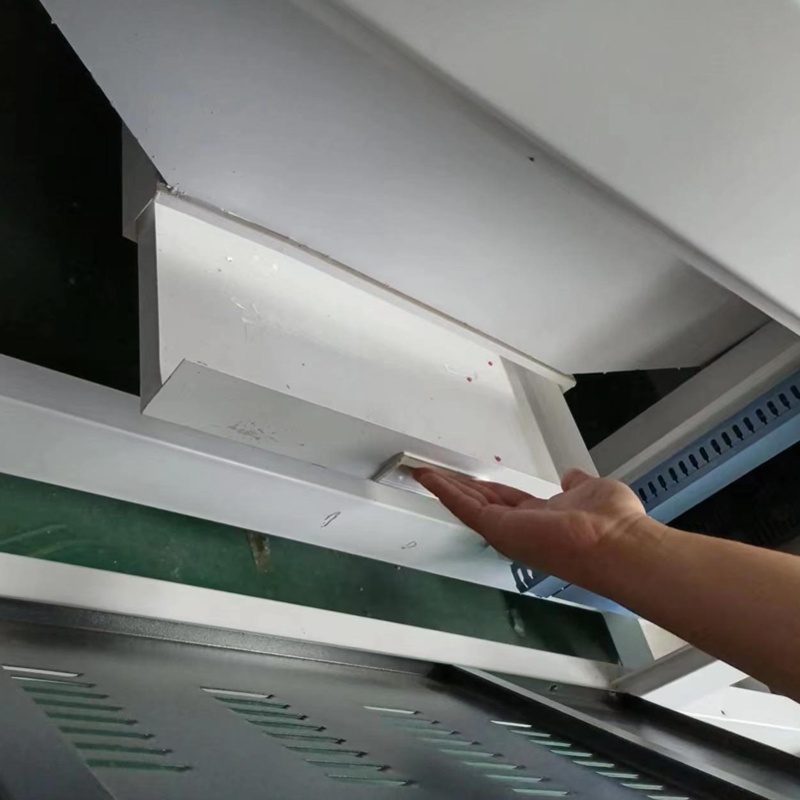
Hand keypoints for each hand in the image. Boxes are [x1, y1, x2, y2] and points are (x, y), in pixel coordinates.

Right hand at [414, 468, 647, 585]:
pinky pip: (463, 506)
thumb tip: (571, 477)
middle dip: (458, 488)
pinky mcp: (497, 528)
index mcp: (543, 518)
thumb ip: (577, 485)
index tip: (472, 479)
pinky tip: (427, 477)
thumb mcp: (593, 491)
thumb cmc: (612, 521)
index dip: (488, 488)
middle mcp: (522, 526)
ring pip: (468, 504)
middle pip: (482, 502)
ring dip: (444, 487)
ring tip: (424, 473)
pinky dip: (443, 490)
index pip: (507, 501)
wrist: (615, 542)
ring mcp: (507, 529)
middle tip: (436, 475)